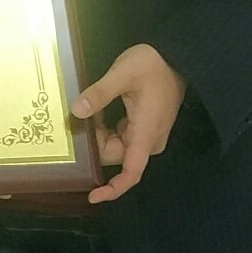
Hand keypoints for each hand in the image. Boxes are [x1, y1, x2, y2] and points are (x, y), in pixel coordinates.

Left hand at [73, 43, 185, 204]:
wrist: (175, 56)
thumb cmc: (152, 64)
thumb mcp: (123, 73)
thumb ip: (99, 93)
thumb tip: (76, 111)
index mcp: (146, 133)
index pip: (132, 173)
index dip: (114, 189)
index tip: (93, 196)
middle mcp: (148, 141)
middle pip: (115, 156)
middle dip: (94, 143)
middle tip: (79, 118)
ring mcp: (146, 135)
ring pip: (115, 146)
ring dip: (98, 134)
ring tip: (88, 110)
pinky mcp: (143, 127)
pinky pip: (119, 136)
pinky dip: (104, 128)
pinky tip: (95, 111)